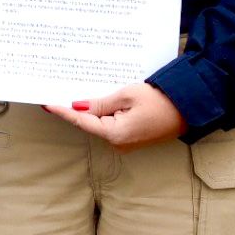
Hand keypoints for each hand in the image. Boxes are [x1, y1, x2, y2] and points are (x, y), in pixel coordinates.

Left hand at [44, 83, 186, 150]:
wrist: (189, 108)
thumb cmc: (160, 100)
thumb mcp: (125, 96)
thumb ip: (99, 104)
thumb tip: (77, 107)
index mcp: (115, 134)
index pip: (81, 121)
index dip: (62, 111)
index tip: (45, 103)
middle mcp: (118, 143)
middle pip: (89, 123)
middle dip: (75, 108)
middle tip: (56, 92)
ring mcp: (126, 142)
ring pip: (100, 123)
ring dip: (89, 109)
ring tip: (72, 91)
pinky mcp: (132, 136)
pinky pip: (111, 123)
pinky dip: (103, 112)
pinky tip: (95, 100)